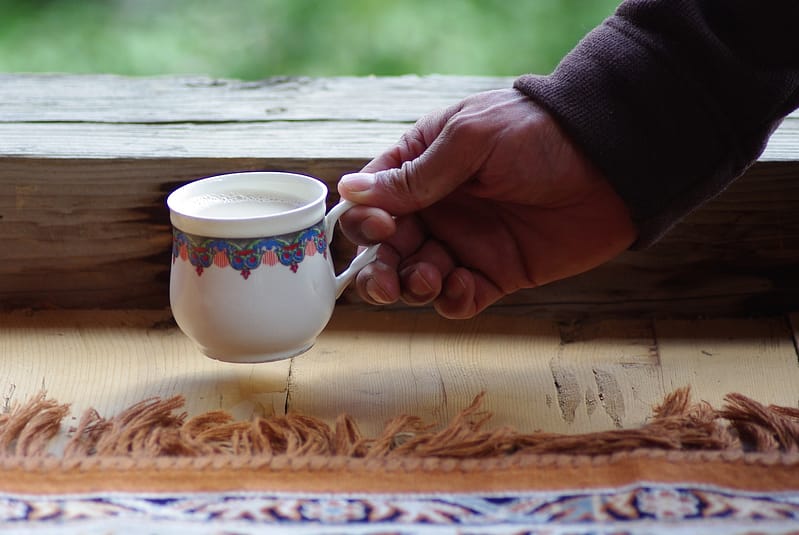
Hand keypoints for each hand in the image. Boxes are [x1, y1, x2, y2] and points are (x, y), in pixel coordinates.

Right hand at [337, 88, 635, 318]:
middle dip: (378, 271)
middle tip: (387, 282)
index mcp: (421, 169)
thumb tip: (349, 190)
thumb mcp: (470, 142)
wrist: (611, 164)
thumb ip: (414, 175)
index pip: (371, 203)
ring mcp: (465, 244)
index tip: (382, 228)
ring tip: (432, 276)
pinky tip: (462, 287)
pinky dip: (451, 300)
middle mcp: (436, 210)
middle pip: (386, 250)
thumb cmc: (537, 135)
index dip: (364, 223)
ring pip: (415, 279)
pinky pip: (458, 298)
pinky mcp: (495, 274)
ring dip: (412, 286)